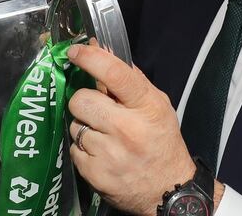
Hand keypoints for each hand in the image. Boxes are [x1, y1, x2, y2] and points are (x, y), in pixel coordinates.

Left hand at [67, 44, 199, 215]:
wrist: (168, 191)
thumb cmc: (162, 142)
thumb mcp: (158, 106)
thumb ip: (132, 81)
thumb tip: (103, 51)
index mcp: (147, 107)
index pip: (115, 74)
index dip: (91, 58)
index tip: (76, 51)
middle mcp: (127, 129)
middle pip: (82, 100)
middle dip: (85, 102)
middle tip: (96, 110)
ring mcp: (109, 153)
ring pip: (75, 125)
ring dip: (85, 127)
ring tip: (103, 136)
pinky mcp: (94, 174)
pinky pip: (74, 150)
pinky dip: (84, 150)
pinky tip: (101, 154)